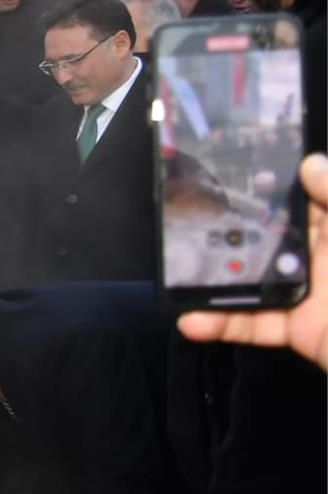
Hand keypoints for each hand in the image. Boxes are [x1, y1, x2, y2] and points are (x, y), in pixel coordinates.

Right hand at [178, 154, 327, 369]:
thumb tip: (312, 164)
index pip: (312, 198)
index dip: (278, 183)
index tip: (238, 169)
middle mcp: (327, 258)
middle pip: (273, 235)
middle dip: (233, 228)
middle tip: (191, 218)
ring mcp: (311, 294)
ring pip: (255, 279)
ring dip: (216, 279)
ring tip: (180, 272)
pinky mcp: (298, 329)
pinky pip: (253, 324)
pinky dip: (221, 323)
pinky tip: (194, 320)